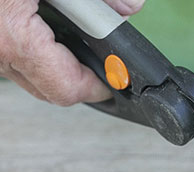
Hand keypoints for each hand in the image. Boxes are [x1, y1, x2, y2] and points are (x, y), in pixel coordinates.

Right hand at [0, 0, 144, 105]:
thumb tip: (129, 8)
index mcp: (13, 38)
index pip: (66, 88)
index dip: (97, 87)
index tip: (114, 80)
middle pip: (48, 88)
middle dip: (78, 76)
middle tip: (97, 59)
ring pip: (27, 74)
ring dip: (54, 61)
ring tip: (69, 33)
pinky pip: (10, 56)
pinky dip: (32, 45)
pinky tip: (40, 20)